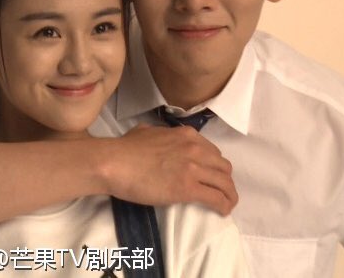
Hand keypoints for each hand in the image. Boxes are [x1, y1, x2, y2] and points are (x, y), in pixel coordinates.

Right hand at [100, 124, 236, 214]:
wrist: (114, 163)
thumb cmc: (124, 149)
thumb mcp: (146, 131)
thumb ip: (159, 134)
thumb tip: (155, 136)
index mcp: (187, 135)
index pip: (212, 151)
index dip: (214, 165)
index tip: (211, 175)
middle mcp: (195, 149)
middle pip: (223, 167)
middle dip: (224, 180)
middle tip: (219, 190)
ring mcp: (193, 168)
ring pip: (225, 183)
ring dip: (229, 194)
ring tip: (227, 203)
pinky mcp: (188, 188)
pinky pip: (216, 197)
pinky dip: (224, 205)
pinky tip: (223, 211)